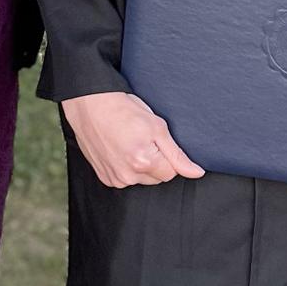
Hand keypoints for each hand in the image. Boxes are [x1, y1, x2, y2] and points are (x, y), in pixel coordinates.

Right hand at [62, 91, 204, 189]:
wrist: (90, 105)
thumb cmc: (123, 110)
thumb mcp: (157, 127)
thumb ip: (177, 155)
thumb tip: (196, 173)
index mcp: (144, 163)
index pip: (172, 173)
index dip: (168, 156)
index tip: (157, 140)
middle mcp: (128, 176)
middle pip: (157, 178)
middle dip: (156, 162)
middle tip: (144, 139)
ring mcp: (114, 178)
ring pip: (141, 179)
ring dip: (141, 166)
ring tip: (130, 142)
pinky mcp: (105, 177)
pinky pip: (125, 179)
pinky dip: (127, 168)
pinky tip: (120, 149)